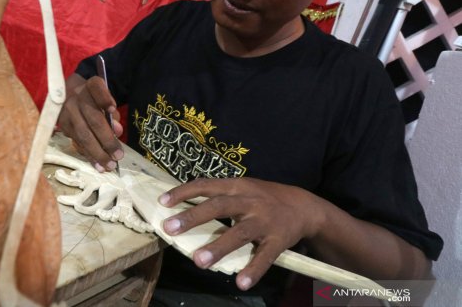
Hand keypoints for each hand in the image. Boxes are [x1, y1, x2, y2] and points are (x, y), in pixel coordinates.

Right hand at [57, 74, 123, 171]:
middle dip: (106, 140)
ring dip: (97, 153)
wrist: (70, 93)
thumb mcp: (105, 100)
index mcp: (90, 86)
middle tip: (118, 155)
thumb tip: (117, 131)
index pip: (97, 88)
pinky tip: (98, 165)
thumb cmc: (94, 98)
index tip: (113, 108)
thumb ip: (113, 114)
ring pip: (83, 135)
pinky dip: (89, 155)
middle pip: (93, 119)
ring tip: (109, 165)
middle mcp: (76, 98)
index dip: (105, 98)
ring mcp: (67, 113)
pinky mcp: (62, 126)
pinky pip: (77, 142)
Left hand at [159, 177, 322, 290]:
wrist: (304, 206)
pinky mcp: (279, 240)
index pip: (205, 185)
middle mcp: (249, 201)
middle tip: (169, 229)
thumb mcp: (242, 189)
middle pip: (219, 206)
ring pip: (240, 233)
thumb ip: (218, 196)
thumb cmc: (263, 198)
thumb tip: (183, 207)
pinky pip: (265, 256)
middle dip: (193, 217)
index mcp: (236, 186)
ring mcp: (264, 221)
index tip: (162, 202)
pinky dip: (253, 270)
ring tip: (199, 261)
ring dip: (219, 247)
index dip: (184, 192)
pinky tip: (241, 282)